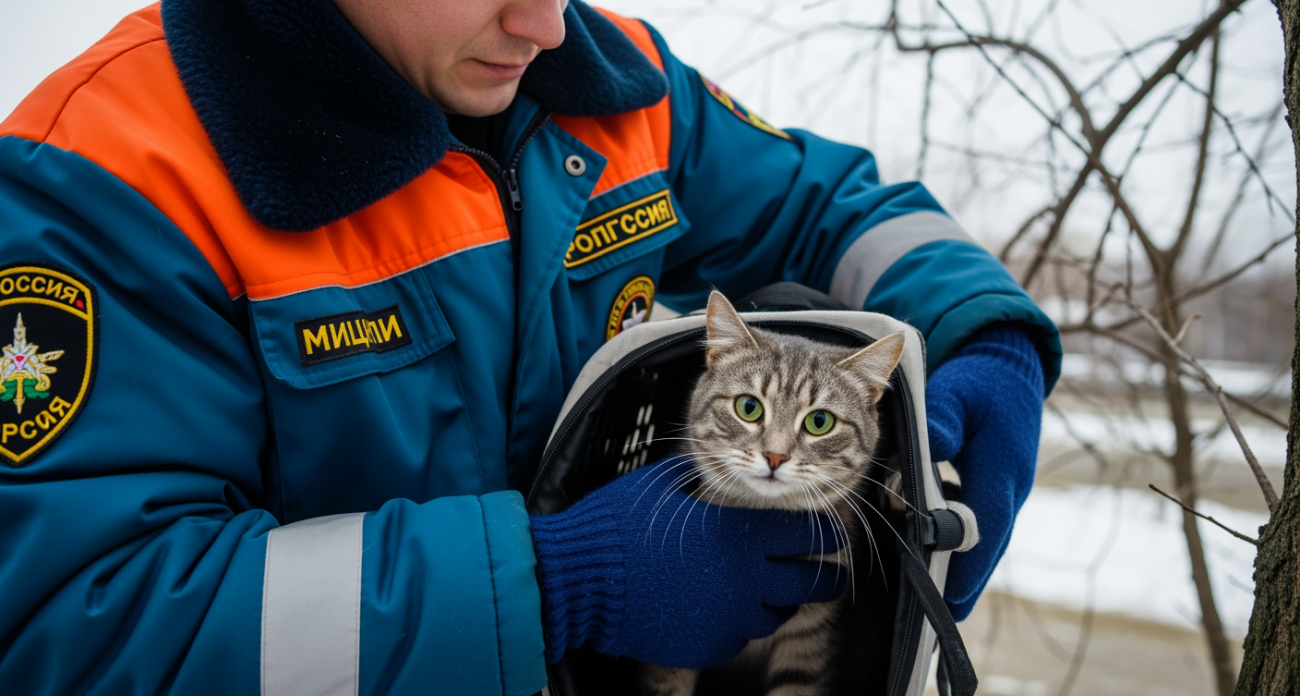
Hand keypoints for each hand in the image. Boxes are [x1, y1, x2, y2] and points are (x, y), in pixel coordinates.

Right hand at [530, 459, 844, 667]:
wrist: (576, 582)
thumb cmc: (617, 526)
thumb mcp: (664, 484)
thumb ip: (704, 471)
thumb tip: (717, 455)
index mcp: (740, 531)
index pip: (809, 533)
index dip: (826, 530)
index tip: (833, 531)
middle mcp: (746, 578)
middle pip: (812, 582)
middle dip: (827, 576)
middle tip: (831, 572)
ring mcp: (730, 618)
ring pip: (780, 613)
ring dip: (782, 600)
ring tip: (774, 590)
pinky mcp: (711, 646)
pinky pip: (743, 636)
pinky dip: (742, 622)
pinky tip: (727, 607)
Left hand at [925, 325, 1044, 619]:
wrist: (1007, 366)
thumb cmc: (980, 380)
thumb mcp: (958, 391)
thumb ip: (942, 418)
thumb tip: (931, 445)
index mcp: (1001, 468)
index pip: (986, 528)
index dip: (970, 567)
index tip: (952, 603)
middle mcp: (1007, 486)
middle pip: (987, 544)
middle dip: (965, 580)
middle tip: (939, 616)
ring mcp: (1003, 488)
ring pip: (982, 534)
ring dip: (959, 560)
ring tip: (931, 593)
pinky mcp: (992, 485)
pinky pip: (976, 519)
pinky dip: (954, 534)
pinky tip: (926, 542)